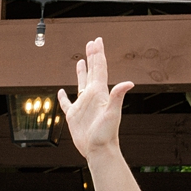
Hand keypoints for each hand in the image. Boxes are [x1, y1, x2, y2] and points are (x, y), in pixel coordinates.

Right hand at [58, 37, 133, 162]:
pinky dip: (63, 97)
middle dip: (92, 56)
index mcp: (100, 93)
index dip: (98, 54)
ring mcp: (83, 105)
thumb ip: (118, 96)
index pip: (99, 68)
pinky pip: (67, 103)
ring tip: (81, 61)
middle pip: (92, 71)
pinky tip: (61, 91)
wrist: (99, 149)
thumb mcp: (112, 113)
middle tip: (91, 43)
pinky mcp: (74, 116)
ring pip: (81, 83)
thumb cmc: (106, 133)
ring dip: (81, 72)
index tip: (96, 41)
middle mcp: (92, 96)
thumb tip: (129, 83)